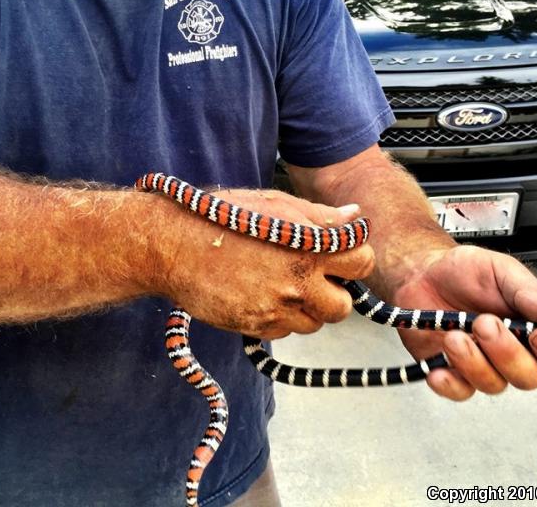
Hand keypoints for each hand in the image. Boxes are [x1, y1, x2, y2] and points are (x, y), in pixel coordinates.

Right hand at [154, 188, 374, 338]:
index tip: (339, 256)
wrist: (174, 246)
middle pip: (344, 306)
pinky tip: (260, 295)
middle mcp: (297, 283)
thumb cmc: (224, 216)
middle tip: (313, 277)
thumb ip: (320, 215)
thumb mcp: (275, 204)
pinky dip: (279, 319)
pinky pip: (283, 332)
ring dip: (306, 309)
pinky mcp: (255, 327)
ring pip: (314, 324)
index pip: (363, 263)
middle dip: (334, 293)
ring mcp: (275, 309)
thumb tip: (355, 216)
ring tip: (282, 285)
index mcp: (310, 247)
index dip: (354, 259)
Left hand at [393, 245, 536, 400]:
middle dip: (508, 353)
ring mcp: (482, 366)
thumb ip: (529, 292)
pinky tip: (440, 367)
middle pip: (529, 378)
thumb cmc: (465, 272)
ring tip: (455, 335)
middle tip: (485, 323)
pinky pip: (457, 391)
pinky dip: (448, 382)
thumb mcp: (501, 270)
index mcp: (534, 331)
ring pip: (493, 385)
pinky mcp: (452, 372)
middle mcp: (513, 355)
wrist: (422, 273)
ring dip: (474, 362)